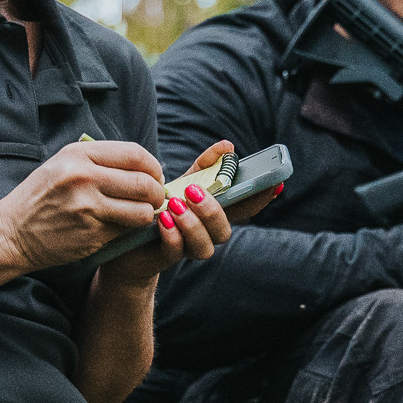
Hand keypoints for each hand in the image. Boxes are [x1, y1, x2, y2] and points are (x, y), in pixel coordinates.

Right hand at [0, 138, 167, 270]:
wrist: (11, 232)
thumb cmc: (42, 197)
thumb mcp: (63, 164)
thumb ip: (100, 161)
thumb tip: (145, 167)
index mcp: (78, 155)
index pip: (134, 154)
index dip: (153, 166)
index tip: (155, 176)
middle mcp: (83, 178)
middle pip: (144, 183)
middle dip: (157, 193)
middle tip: (156, 199)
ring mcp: (87, 208)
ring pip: (142, 211)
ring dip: (147, 214)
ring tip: (139, 214)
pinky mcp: (90, 234)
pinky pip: (126, 231)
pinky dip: (128, 230)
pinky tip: (117, 227)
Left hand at [101, 140, 257, 285]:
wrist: (128, 237)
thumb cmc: (162, 207)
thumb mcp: (184, 181)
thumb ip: (206, 165)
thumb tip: (228, 146)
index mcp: (214, 214)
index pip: (245, 207)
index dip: (262, 198)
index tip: (275, 184)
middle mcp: (206, 234)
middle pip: (224, 231)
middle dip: (212, 212)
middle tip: (192, 193)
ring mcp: (188, 247)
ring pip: (205, 246)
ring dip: (192, 225)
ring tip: (173, 206)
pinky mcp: (167, 257)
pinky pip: (176, 251)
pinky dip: (172, 236)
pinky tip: (162, 221)